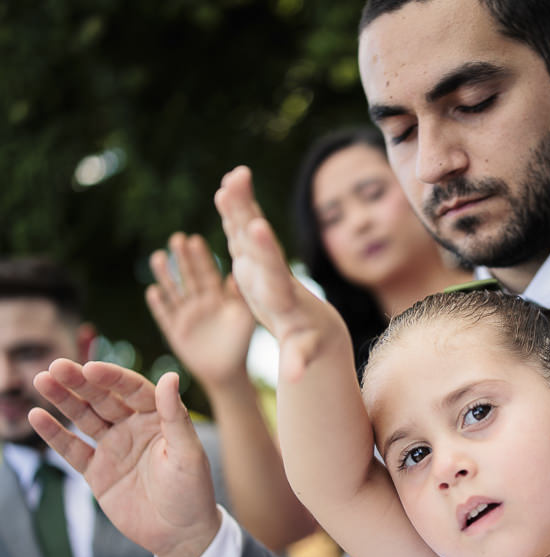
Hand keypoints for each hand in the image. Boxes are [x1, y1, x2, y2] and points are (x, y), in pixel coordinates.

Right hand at [28, 361, 219, 556]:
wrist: (180, 535)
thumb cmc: (193, 492)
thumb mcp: (188, 454)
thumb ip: (175, 416)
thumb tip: (170, 376)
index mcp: (158, 418)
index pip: (132, 389)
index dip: (111, 378)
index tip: (90, 368)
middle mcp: (133, 427)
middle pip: (102, 399)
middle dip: (80, 382)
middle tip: (55, 366)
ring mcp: (113, 448)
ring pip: (84, 418)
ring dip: (64, 399)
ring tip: (42, 380)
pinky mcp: (97, 471)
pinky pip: (73, 449)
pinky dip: (55, 434)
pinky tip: (38, 416)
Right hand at [147, 233, 255, 389]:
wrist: (227, 372)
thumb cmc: (240, 343)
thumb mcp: (243, 318)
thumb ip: (240, 298)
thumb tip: (236, 276)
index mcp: (216, 296)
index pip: (207, 272)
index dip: (201, 257)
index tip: (194, 239)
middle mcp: (198, 302)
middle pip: (188, 276)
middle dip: (182, 258)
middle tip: (176, 238)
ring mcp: (185, 315)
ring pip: (174, 291)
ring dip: (165, 275)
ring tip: (158, 256)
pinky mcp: (175, 331)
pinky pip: (165, 315)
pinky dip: (159, 304)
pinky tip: (153, 291)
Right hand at [214, 167, 342, 379]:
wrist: (315, 324)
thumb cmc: (308, 342)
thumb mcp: (303, 353)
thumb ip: (298, 361)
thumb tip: (295, 379)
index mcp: (283, 294)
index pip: (274, 269)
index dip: (264, 250)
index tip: (259, 228)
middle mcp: (274, 272)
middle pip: (259, 240)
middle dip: (248, 212)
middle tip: (239, 182)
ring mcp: (265, 262)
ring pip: (249, 228)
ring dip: (240, 204)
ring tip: (233, 177)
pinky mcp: (255, 260)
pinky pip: (243, 230)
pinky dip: (235, 211)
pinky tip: (227, 187)